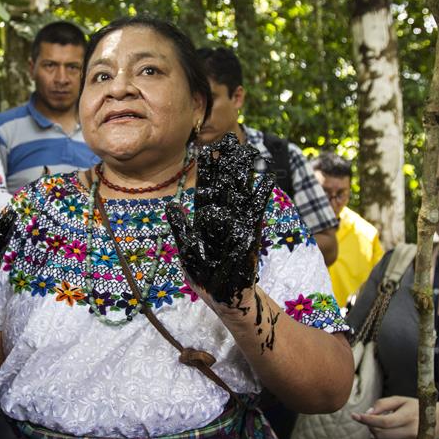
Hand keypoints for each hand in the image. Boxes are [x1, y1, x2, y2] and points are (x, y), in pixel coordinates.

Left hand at [166, 133, 273, 305]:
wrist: (225, 298)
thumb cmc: (205, 277)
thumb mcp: (186, 251)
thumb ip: (180, 227)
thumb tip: (172, 204)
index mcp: (206, 220)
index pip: (207, 189)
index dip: (208, 170)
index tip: (207, 149)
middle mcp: (224, 218)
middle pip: (225, 186)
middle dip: (226, 164)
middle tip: (228, 139)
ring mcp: (238, 225)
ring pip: (241, 194)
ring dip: (243, 173)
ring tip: (246, 152)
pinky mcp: (251, 234)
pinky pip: (256, 212)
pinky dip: (260, 195)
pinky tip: (267, 178)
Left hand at [352, 395, 418, 438]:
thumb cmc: (416, 408)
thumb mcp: (400, 400)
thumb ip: (383, 404)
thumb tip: (368, 413)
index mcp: (409, 417)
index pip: (383, 422)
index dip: (367, 420)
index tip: (354, 415)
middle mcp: (412, 433)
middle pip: (381, 434)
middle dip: (370, 426)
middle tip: (369, 418)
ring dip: (377, 433)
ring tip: (385, 423)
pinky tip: (391, 431)